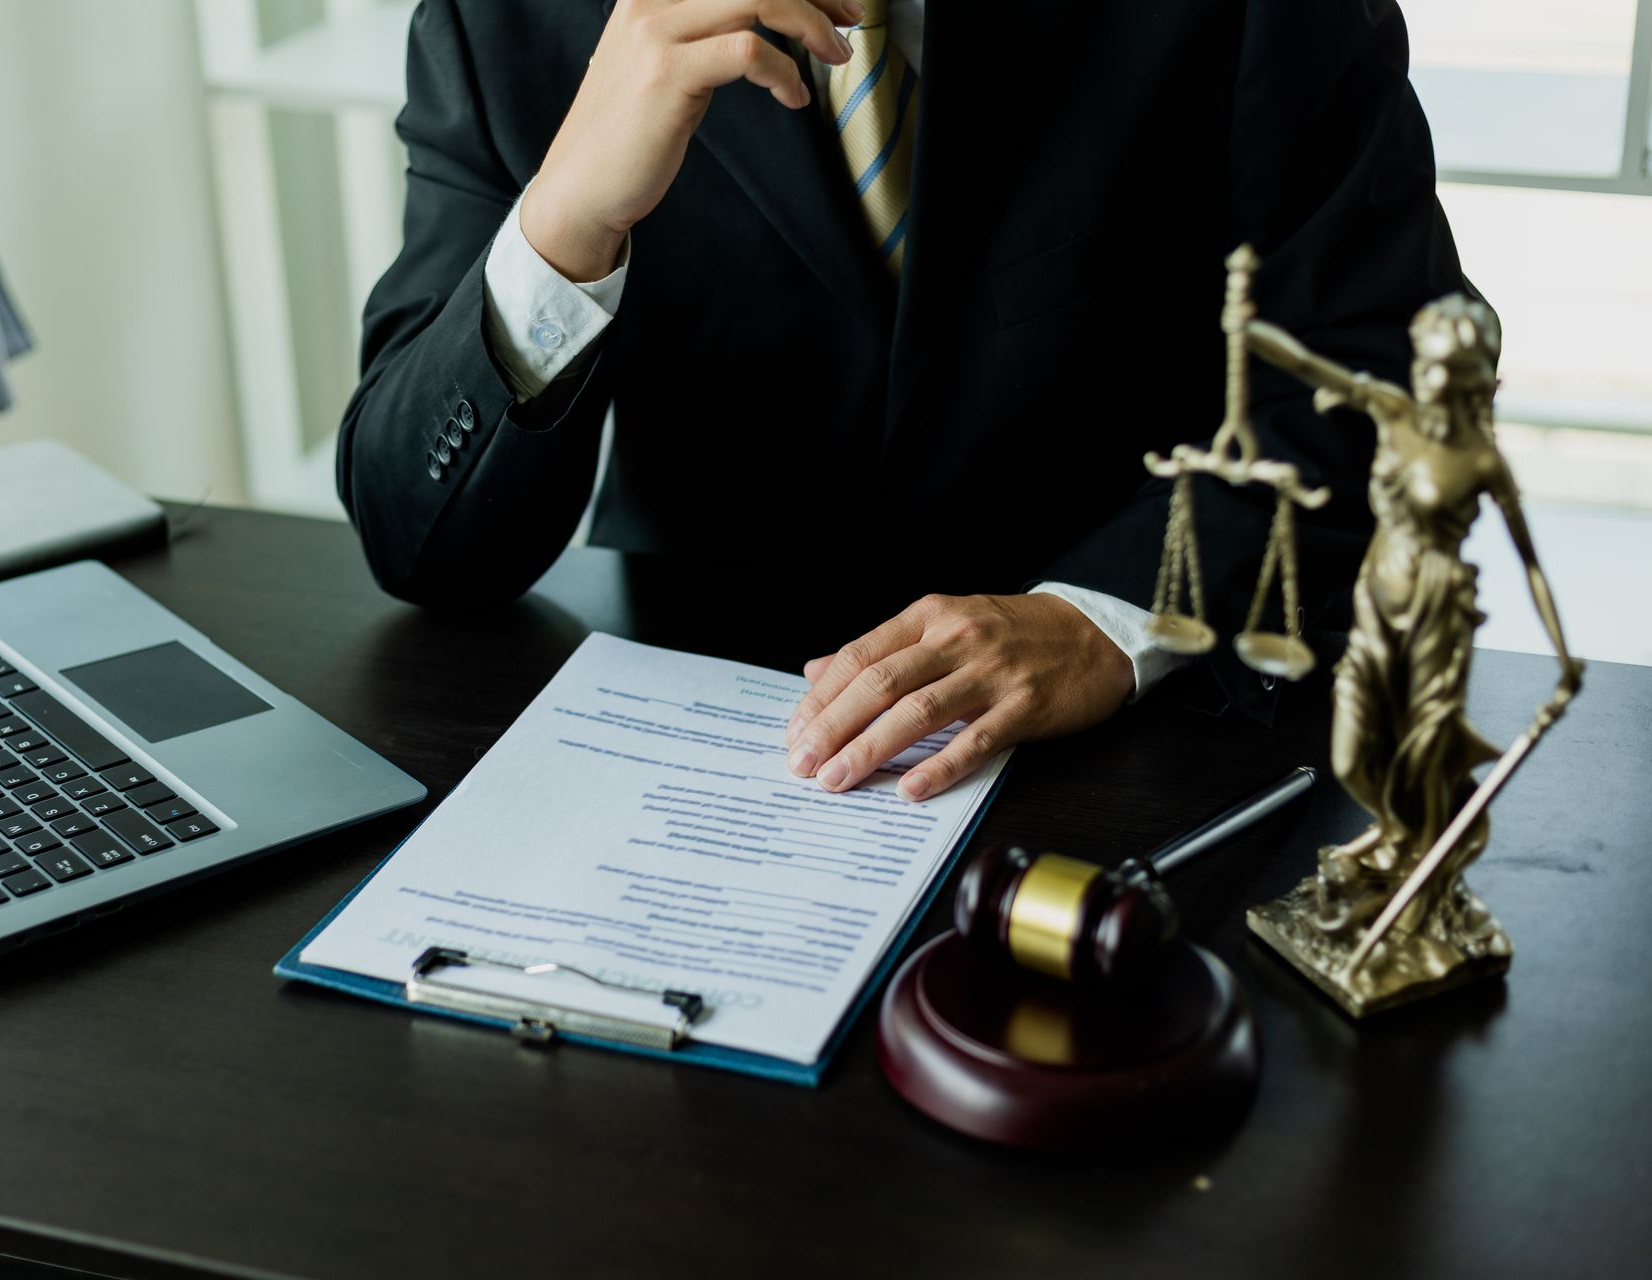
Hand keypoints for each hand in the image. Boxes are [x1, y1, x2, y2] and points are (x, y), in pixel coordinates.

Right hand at [522, 0, 861, 281]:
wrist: (581, 187)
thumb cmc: (628, 135)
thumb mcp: (663, 63)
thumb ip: (705, 33)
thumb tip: (766, 22)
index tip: (834, 0)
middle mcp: (650, 0)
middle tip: (849, 22)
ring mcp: (657, 33)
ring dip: (811, 27)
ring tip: (834, 57)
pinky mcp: (668, 75)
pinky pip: (750, 53)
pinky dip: (785, 74)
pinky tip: (793, 99)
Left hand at [783, 594, 1134, 801]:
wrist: (1095, 635)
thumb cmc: (1012, 635)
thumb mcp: (943, 626)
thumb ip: (881, 650)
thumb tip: (814, 671)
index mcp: (930, 617)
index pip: (859, 657)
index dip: (820, 698)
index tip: (794, 734)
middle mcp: (956, 638)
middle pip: (879, 684)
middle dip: (832, 728)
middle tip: (802, 765)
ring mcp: (992, 671)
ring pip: (918, 711)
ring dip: (870, 750)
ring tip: (837, 781)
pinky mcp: (1026, 705)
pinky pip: (976, 740)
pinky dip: (940, 766)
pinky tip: (910, 790)